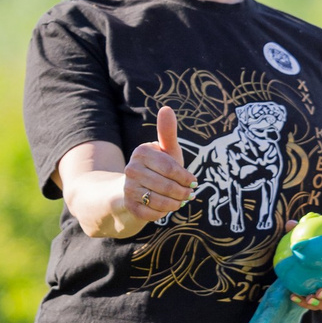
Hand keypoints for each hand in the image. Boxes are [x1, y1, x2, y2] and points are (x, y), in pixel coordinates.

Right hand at [117, 108, 194, 230]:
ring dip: (175, 204)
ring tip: (180, 201)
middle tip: (190, 194)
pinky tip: (166, 208)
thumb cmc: (157, 168)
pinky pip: (151, 214)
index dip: (185, 177)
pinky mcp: (128, 205)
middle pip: (166, 185)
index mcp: (141, 152)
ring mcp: (128, 188)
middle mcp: (131, 169)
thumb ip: (168, 133)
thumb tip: (166, 108)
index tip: (193, 181)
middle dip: (182, 192)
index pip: (170, 167)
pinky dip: (162, 213)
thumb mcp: (166, 151)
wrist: (134, 190)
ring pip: (159, 201)